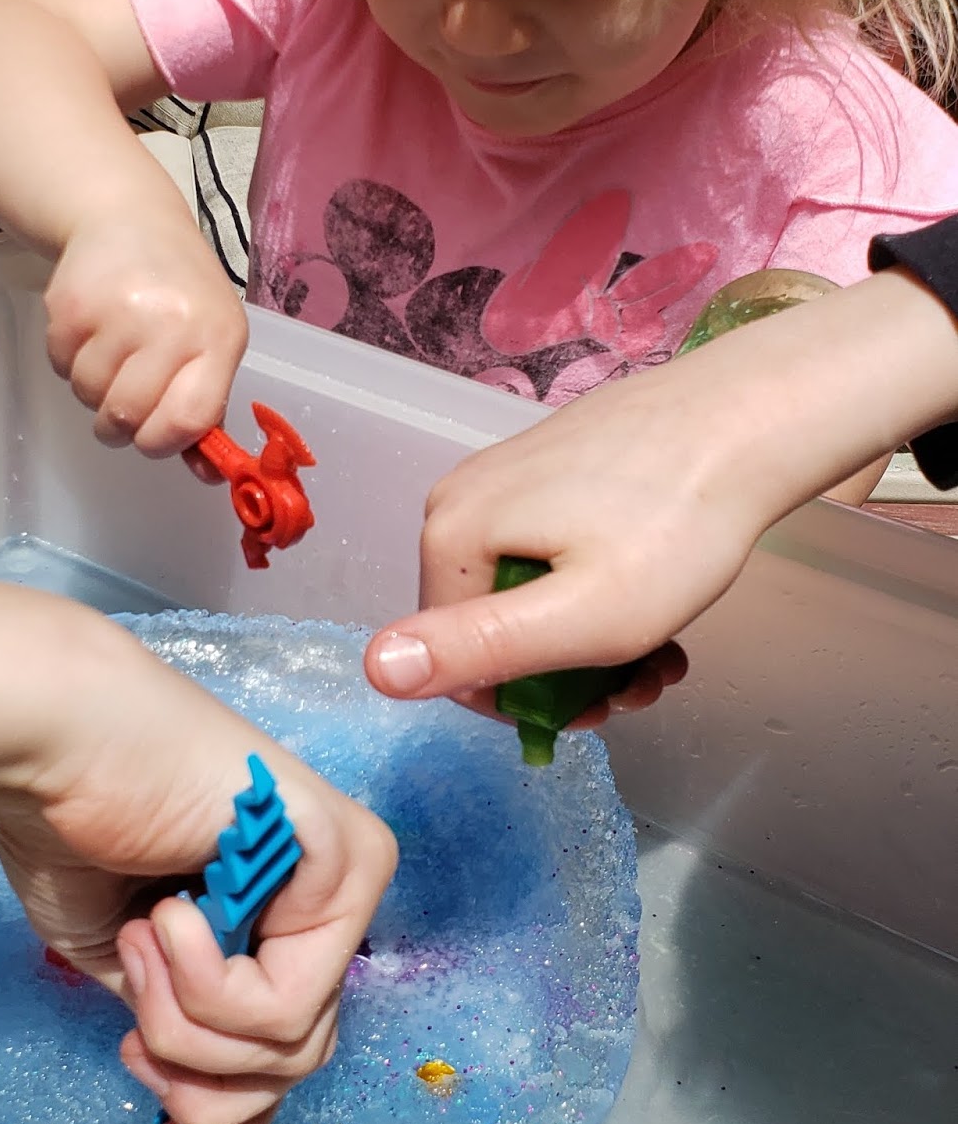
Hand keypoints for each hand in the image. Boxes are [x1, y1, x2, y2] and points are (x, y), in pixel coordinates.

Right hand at [0, 616, 396, 1123]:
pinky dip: (203, 985)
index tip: (164, 1119)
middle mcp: (334, 891)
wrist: (54, 738)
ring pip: (292, 1046)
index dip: (225, 1109)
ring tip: (147, 931)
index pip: (293, 1053)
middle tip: (136, 1005)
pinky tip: (169, 912)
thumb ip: (192, 1024)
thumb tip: (217, 1115)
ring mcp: (349, 872)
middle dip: (198, 1070)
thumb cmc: (76, 826)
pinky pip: (285, 1004)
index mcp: (286, 911)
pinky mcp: (345, 859)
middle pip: (299, 1063)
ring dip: (186, 1020)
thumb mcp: (137, 966)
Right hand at [44, 214, 248, 456]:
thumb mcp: (212, 340)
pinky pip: (61, 366)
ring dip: (94, 388)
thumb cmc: (180, 292)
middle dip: (121, 424)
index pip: (189, 418)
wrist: (128, 218)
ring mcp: (119, 310)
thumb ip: (206, 406)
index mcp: (218, 337)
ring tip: (112, 352)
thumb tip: (205, 474)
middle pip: (128, 416)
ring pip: (88, 395)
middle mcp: (171, 323)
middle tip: (124, 400)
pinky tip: (91, 330)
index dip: (165, 442)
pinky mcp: (70, 303)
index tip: (155, 438)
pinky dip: (70, 361)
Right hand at [363, 353, 774, 717]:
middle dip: (564, 671)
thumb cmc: (676, 523)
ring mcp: (505, 475)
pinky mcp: (550, 464)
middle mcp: (460, 497)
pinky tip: (657, 601)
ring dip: (592, 639)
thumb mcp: (583, 614)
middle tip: (641, 680)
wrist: (749, 418)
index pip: (454, 661)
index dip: (526, 702)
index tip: (599, 705)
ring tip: (661, 652)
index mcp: (449, 535)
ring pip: (529, 591)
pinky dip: (600, 588)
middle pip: (491, 624)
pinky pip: (553, 550)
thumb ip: (479, 648)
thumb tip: (374, 670)